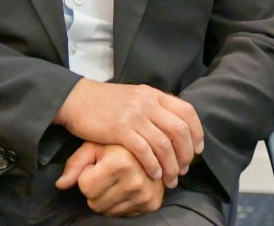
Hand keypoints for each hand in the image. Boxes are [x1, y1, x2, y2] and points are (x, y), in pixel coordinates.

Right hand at [53, 79, 203, 187]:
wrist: (76, 99)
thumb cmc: (105, 102)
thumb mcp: (134, 96)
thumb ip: (154, 107)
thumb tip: (174, 124)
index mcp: (153, 94)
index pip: (187, 111)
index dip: (197, 133)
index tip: (197, 150)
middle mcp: (147, 103)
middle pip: (180, 130)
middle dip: (186, 154)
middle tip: (184, 169)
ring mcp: (134, 116)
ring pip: (164, 144)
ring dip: (171, 165)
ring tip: (170, 178)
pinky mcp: (120, 129)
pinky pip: (144, 151)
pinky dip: (153, 165)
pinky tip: (153, 174)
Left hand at [56, 142, 164, 216]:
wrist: (153, 147)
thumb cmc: (118, 144)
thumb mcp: (95, 145)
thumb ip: (76, 164)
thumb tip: (60, 185)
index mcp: (120, 163)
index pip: (85, 187)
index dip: (87, 175)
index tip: (97, 165)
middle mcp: (135, 181)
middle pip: (95, 203)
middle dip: (95, 189)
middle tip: (106, 174)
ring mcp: (145, 195)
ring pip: (107, 211)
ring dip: (107, 198)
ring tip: (117, 180)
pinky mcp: (152, 204)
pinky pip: (123, 215)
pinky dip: (120, 204)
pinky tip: (126, 188)